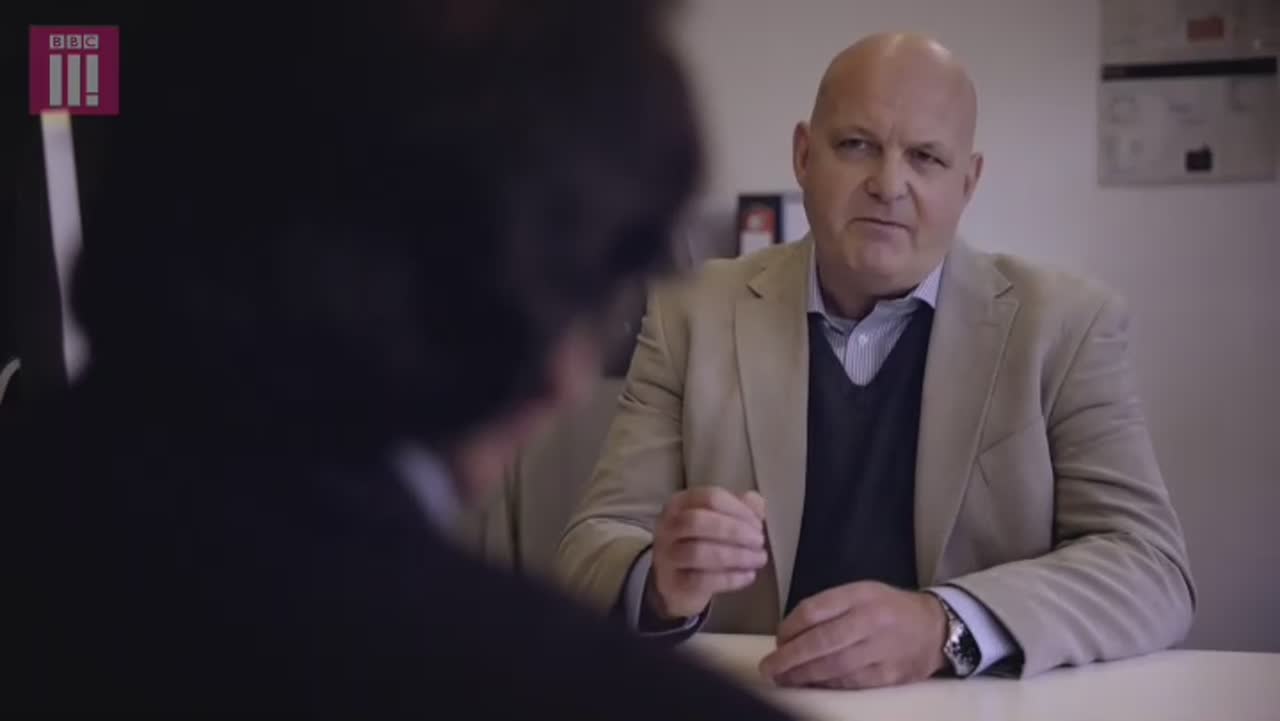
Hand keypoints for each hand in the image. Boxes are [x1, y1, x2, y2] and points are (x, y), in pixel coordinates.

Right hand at [647, 488, 768, 619]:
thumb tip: (757, 502)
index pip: (710, 497)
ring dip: (736, 555)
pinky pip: (701, 580)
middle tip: (759, 541)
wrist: (679, 584)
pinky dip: (730, 578)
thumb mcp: (720, 521)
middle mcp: (668, 526)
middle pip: (698, 521)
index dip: (739, 509)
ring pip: (698, 552)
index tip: (758, 523)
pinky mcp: (673, 584)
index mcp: (680, 503)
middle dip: (734, 530)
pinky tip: (749, 576)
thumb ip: (740, 508)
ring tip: (758, 559)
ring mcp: (666, 556)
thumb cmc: (703, 544)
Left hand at [759, 581, 947, 688]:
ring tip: (783, 679)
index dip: (789, 627)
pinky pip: (851, 682)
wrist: (936, 628)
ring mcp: (882, 649)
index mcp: (860, 595)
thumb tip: (789, 634)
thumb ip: (827, 608)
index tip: (776, 640)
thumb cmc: (887, 609)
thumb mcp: (860, 593)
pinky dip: (828, 685)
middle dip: (790, 657)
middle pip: (822, 641)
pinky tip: (811, 685)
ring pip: (835, 666)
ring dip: (803, 675)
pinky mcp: (890, 675)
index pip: (815, 610)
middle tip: (768, 668)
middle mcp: (871, 620)